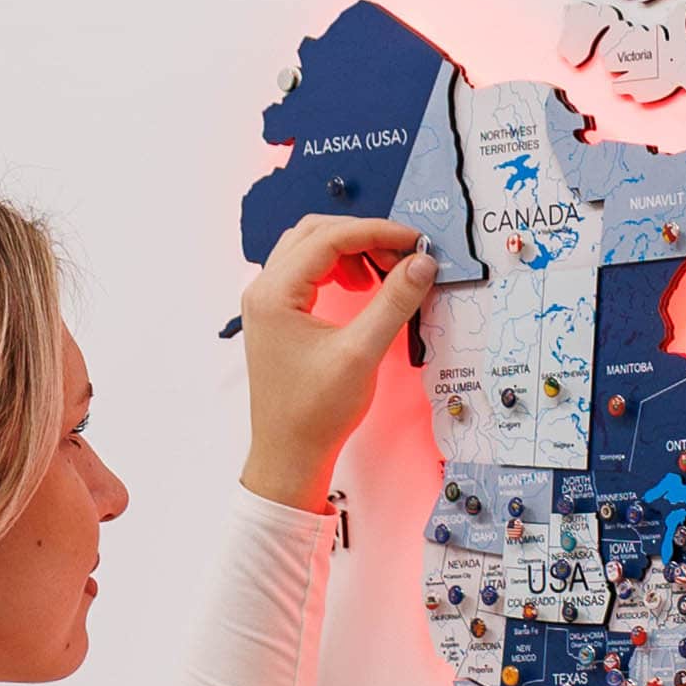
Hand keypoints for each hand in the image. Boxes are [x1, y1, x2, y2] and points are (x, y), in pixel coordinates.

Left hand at [238, 213, 437, 509]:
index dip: (376, 233)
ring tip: (384, 274)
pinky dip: (338, 269)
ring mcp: (267, 301)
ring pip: (309, 249)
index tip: (414, 242)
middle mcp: (263, 288)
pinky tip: (362, 289)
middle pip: (315, 233)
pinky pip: (306, 272)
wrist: (289, 452)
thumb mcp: (362, 353)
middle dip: (363, 237)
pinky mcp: (277, 315)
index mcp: (275, 292)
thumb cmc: (317, 411)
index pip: (328, 238)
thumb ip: (393, 302)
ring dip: (350, 251)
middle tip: (402, 258)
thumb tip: (422, 264)